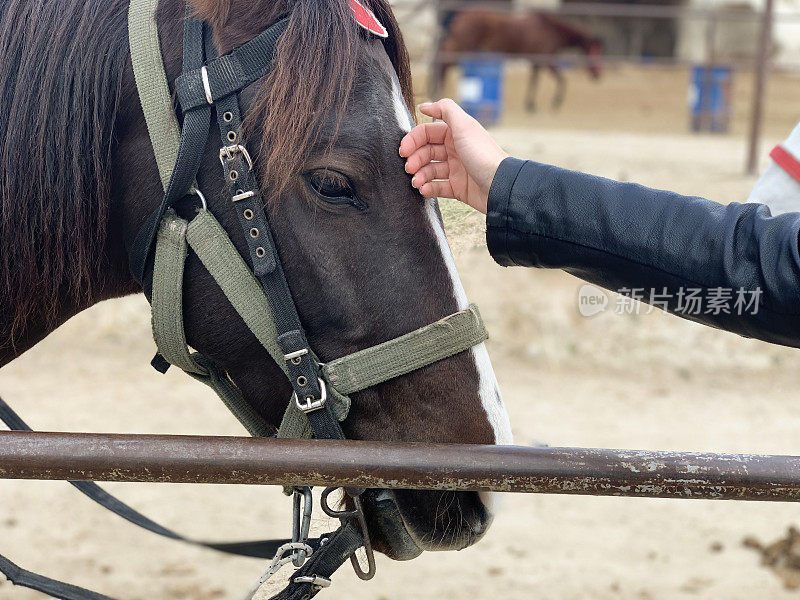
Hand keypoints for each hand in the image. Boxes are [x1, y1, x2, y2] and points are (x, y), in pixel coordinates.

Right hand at [399, 98, 507, 213]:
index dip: (413, 140)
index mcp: (456, 134)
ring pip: (430, 170)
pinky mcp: (458, 188)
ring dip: (419, 175)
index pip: (427, 133)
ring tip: (416, 182)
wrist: (500, 185)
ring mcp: (456, 170)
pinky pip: (437, 187)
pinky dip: (429, 188)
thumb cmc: (483, 155)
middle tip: (408, 168)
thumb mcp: (464, 126)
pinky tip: (424, 190)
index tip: (403, 150)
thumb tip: (425, 105)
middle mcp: (455, 150)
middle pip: (426, 152)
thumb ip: (445, 109)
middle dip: (414, 159)